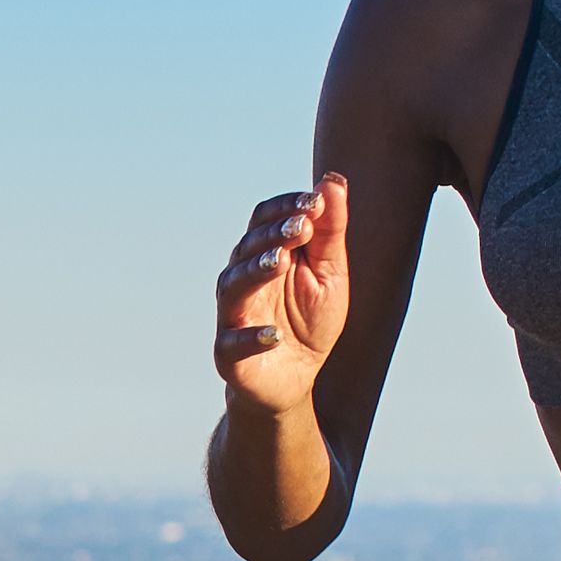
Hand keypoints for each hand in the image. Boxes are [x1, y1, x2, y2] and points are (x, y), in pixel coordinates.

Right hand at [214, 176, 347, 419]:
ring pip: (234, 286)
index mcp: (263, 254)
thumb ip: (330, 231)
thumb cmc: (308, 321)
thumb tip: (332, 181)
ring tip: (281, 262)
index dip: (286, 207)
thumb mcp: (329, 274)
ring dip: (256, 271)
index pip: (264, 219)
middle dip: (275, 234)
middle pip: (247, 248)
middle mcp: (241, 279)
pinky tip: (274, 334)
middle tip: (303, 227)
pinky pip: (234, 343)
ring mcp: (232, 316)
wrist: (294, 379)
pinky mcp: (229, 355)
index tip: (315, 201)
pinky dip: (253, 338)